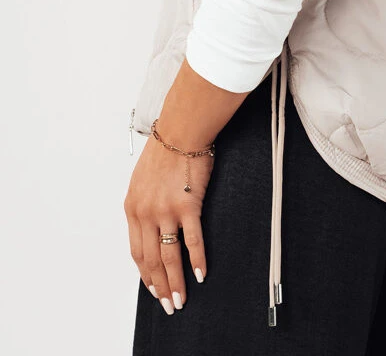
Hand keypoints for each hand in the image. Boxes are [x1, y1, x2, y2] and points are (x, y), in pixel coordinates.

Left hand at [123, 127, 214, 314]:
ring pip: (169, 256)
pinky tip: (200, 275)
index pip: (136, 251)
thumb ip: (144, 203)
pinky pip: (192, 240)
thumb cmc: (165, 150)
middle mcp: (146, 213)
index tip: (153, 289)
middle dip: (159, 286)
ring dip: (175, 282)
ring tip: (181, 300)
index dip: (145, 274)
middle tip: (168, 304)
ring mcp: (166, 211)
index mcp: (133, 208)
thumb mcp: (142, 179)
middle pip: (151, 259)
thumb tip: (151, 223)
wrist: (181, 131)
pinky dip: (197, 260)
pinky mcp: (188, 205)